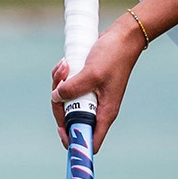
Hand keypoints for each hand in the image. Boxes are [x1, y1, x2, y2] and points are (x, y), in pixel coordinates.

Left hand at [50, 20, 145, 152]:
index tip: (60, 130)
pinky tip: (64, 64)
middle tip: (58, 85)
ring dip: (58, 84)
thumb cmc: (113, 56)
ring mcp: (90, 96)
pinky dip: (61, 77)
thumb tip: (55, 97)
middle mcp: (97, 108)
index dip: (74, 140)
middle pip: (69, 119)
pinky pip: (66, 87)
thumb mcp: (91, 73)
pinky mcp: (85, 84)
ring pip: (65, 100)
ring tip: (64, 66)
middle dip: (58, 103)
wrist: (122, 37)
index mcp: (105, 112)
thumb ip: (72, 88)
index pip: (90, 140)